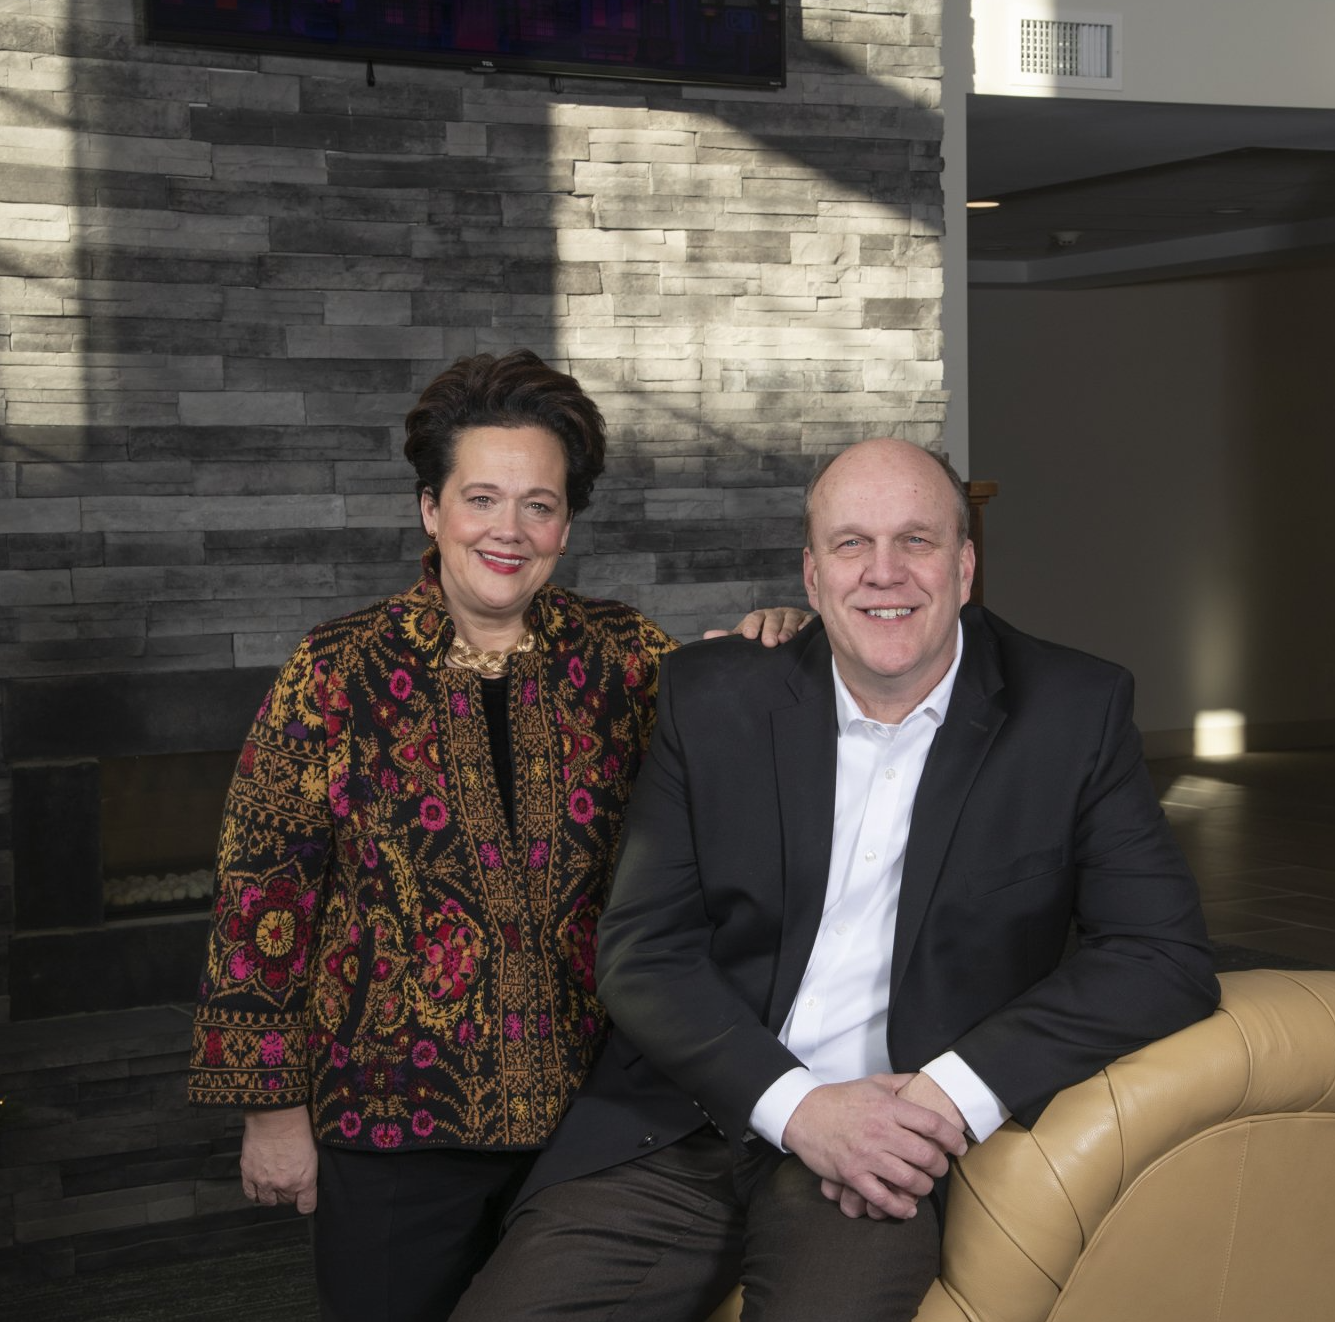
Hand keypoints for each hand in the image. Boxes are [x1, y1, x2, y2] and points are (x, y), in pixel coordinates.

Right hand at [240, 1105, 318, 1213]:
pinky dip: (255, 1192)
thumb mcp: (313, 1151)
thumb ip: (308, 1171)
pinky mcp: (249, 1175)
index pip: (306, 1206)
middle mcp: (285, 1185)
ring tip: (274, 1182)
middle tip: (288, 1179)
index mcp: (304, 1180)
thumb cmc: (298, 1126)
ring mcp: (265, 1182)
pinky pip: (250, 1194)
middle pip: (287, 1201)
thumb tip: (306, 1179)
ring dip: (272, 1195)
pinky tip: (259, 1185)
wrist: (276, 1115)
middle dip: (288, 1193)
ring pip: (268, 1201)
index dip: (306, 1202)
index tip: (304, 1199)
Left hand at [703, 606, 811, 646]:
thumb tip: (707, 636)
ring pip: (790, 620)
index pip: (754, 618)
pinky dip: (806, 627)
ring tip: (784, 640)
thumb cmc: (764, 636)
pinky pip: (808, 623)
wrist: (790, 635)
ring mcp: (794, 617)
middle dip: (770, 629)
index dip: (751, 625)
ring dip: (787, 629)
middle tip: (769, 642)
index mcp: (760, 617)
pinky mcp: (808, 622)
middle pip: (772, 618)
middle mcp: (776, 615)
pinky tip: (804, 634)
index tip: (748, 635)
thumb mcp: (748, 637)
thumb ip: (731, 637)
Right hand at [783, 1074, 966, 1220]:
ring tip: (924, 1184)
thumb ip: (901, 1082)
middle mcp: (880, 1132)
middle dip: (940, 1165)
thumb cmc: (840, 1098)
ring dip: (924, 1187)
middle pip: (926, 1155)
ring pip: (909, 1180)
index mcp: (887, 1107)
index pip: (932, 1123)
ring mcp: (866, 1156)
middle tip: (940, 1166)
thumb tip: (925, 1081)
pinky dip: (900, 1208)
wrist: (803, 1114)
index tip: (960, 1145)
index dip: (952, 1137)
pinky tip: (908, 1208)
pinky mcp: (853, 1175)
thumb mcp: (872, 1082)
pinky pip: (883, 1198)